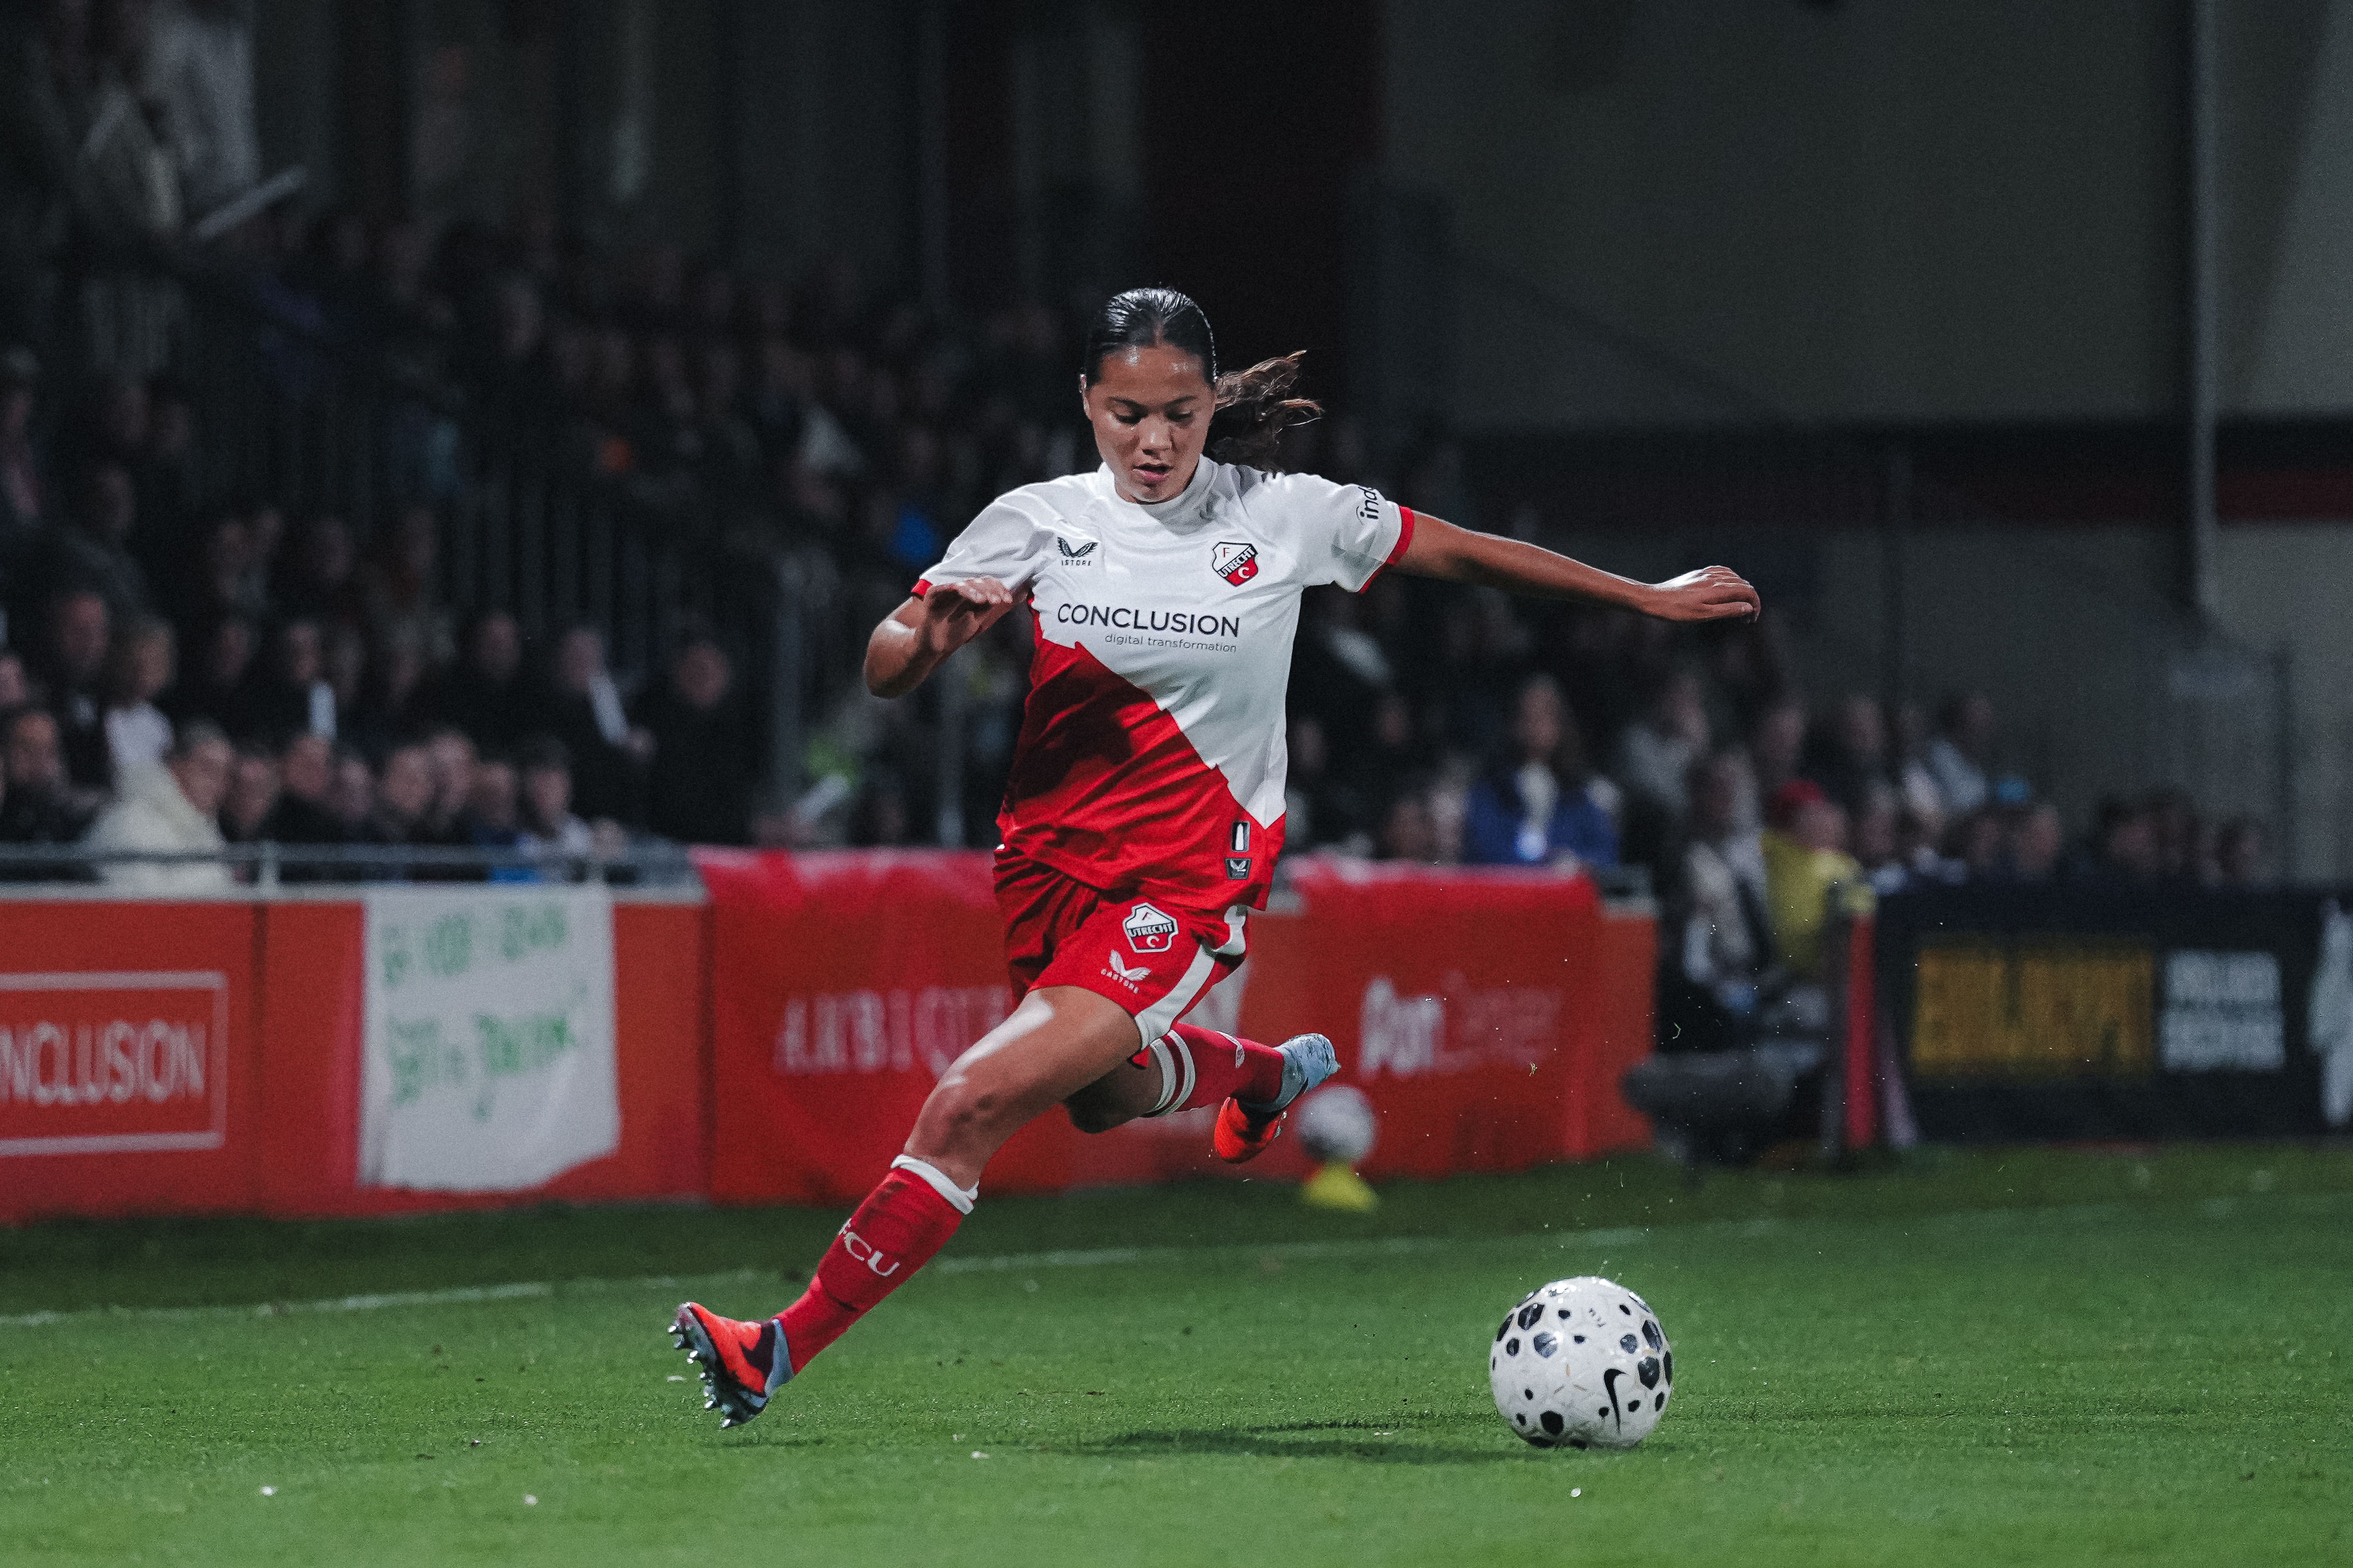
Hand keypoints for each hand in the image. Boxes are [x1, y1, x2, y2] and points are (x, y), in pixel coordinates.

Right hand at [917, 577, 1017, 654]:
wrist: (935, 645)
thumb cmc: (954, 632)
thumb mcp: (977, 619)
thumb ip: (987, 606)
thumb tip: (1003, 597)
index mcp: (970, 592)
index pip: (986, 584)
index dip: (998, 589)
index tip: (1007, 600)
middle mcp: (959, 588)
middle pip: (977, 581)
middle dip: (990, 590)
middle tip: (998, 600)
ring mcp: (946, 589)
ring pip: (964, 583)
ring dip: (977, 590)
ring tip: (985, 600)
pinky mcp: (934, 593)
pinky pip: (945, 586)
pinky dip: (959, 589)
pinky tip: (972, 598)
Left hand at [1645, 566, 1759, 622]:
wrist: (1653, 599)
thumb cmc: (1676, 611)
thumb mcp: (1703, 615)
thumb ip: (1727, 610)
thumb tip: (1748, 607)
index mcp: (1717, 588)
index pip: (1747, 591)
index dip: (1755, 604)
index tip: (1752, 619)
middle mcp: (1713, 577)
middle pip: (1743, 584)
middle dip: (1750, 600)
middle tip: (1746, 618)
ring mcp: (1705, 573)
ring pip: (1734, 577)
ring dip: (1741, 590)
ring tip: (1739, 605)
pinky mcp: (1698, 574)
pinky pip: (1721, 571)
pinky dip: (1730, 579)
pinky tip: (1727, 588)